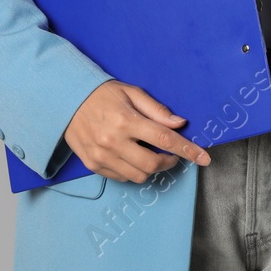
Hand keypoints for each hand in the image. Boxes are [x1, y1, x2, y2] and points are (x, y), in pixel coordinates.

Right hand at [63, 80, 210, 181]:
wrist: (65, 101)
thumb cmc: (101, 94)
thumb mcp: (131, 93)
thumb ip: (156, 110)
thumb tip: (180, 124)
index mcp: (126, 120)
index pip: (165, 140)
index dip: (188, 151)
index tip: (204, 158)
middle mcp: (114, 141)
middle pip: (153, 165)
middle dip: (169, 162)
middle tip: (171, 154)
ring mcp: (102, 156)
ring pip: (138, 176)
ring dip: (151, 168)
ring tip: (149, 154)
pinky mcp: (93, 165)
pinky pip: (122, 178)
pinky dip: (133, 171)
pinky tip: (131, 156)